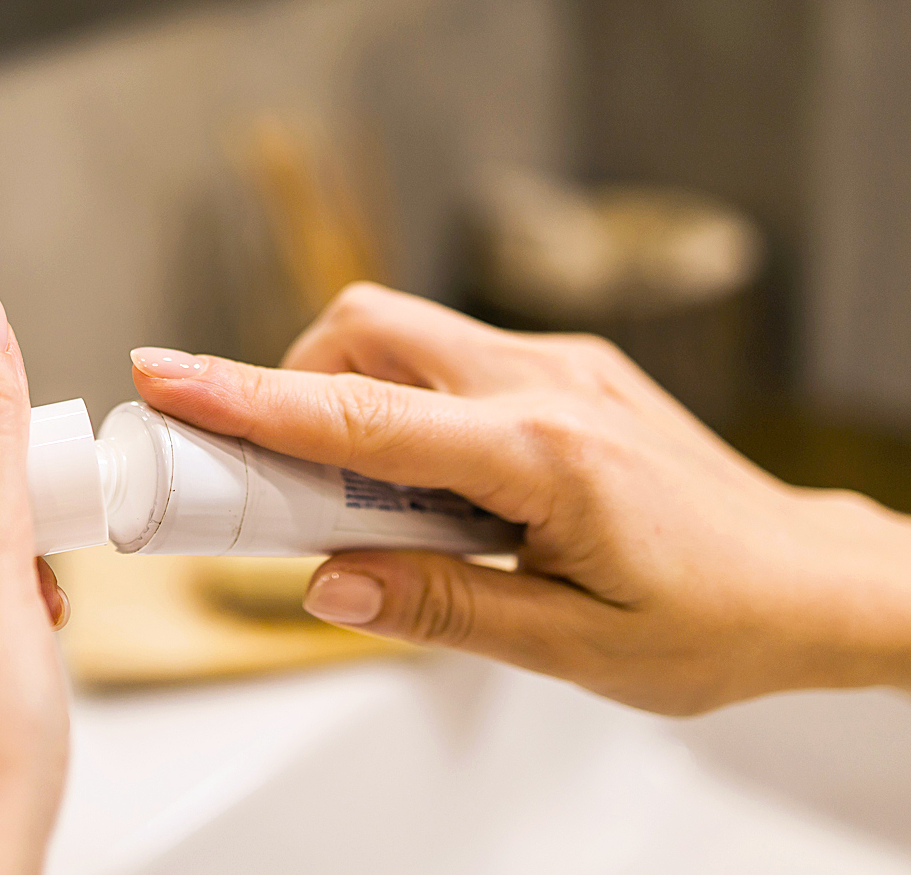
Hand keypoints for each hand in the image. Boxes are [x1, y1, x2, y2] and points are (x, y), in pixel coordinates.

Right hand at [131, 282, 910, 713]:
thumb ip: (443, 611)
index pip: (359, 416)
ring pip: (406, 334)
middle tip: (269, 473)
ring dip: (347, 392)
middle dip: (291, 380)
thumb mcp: (575, 648)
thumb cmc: (715, 620)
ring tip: (360, 497)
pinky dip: (402, 404)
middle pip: (369, 329)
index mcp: (543, 455)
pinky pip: (451, 359)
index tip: (164, 373)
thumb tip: (328, 584)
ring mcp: (559, 364)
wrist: (812, 579)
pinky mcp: (566, 369)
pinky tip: (429, 484)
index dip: (247, 396)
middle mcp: (545, 383)